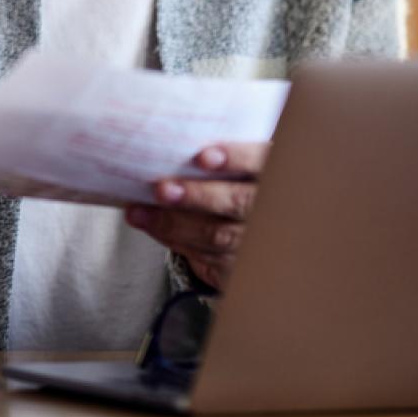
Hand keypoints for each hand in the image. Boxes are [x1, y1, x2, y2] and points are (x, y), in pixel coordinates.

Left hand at [123, 141, 269, 290]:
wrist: (258, 232)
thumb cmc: (240, 184)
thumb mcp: (242, 167)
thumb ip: (220, 159)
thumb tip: (167, 149)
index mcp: (276, 173)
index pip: (262, 161)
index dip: (237, 158)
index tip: (203, 157)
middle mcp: (274, 208)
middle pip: (239, 203)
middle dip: (198, 196)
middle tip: (162, 189)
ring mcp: (261, 241)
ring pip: (218, 235)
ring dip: (174, 223)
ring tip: (141, 212)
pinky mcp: (242, 267)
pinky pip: (207, 257)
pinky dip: (175, 240)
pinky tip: (152, 227)